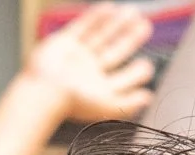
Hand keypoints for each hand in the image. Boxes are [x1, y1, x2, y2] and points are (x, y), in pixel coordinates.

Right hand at [24, 3, 154, 125]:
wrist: (45, 90)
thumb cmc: (75, 101)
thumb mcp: (109, 105)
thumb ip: (129, 102)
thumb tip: (148, 97)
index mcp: (98, 89)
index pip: (121, 78)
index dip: (135, 72)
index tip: (148, 65)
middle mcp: (88, 72)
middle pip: (114, 52)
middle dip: (130, 40)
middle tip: (146, 26)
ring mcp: (75, 56)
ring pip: (100, 37)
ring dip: (116, 25)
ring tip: (133, 12)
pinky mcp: (63, 43)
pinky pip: (81, 27)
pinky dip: (94, 17)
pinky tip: (109, 8)